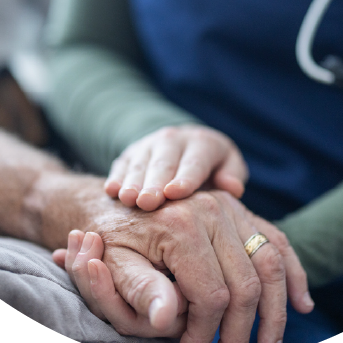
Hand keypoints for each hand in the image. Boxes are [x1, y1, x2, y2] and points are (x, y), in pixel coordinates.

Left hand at [39, 175, 313, 342]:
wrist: (109, 200)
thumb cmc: (107, 238)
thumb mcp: (109, 263)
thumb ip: (137, 290)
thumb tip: (166, 321)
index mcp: (182, 226)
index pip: (212, 297)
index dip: (205, 336)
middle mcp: (213, 210)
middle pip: (247, 284)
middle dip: (241, 333)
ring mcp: (229, 206)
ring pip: (270, 264)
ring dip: (276, 312)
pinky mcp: (237, 207)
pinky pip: (276, 241)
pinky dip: (293, 274)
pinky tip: (301, 303)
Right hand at [105, 124, 247, 210]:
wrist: (182, 147)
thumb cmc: (211, 168)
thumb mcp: (228, 166)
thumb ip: (232, 175)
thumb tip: (233, 187)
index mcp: (202, 143)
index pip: (194, 162)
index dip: (184, 178)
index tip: (175, 193)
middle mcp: (173, 139)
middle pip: (163, 162)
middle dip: (154, 182)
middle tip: (147, 202)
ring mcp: (148, 146)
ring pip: (140, 163)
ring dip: (132, 182)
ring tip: (128, 200)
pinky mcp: (129, 154)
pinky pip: (121, 165)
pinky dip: (116, 177)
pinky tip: (110, 191)